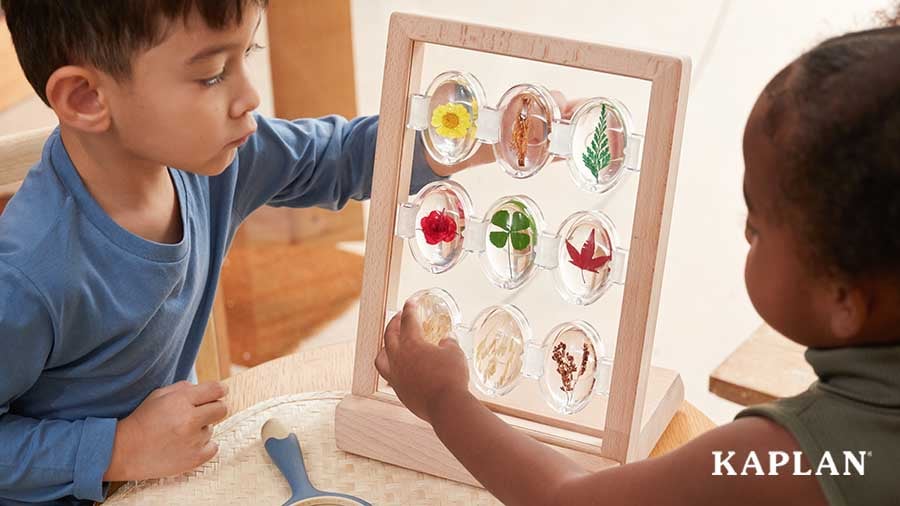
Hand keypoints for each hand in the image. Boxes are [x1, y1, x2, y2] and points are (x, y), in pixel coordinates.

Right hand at [104, 381, 228, 480]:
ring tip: (180, 434)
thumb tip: (211, 389)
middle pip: (222, 409)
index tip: (220, 393)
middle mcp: (190, 420)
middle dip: (214, 409)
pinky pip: (214, 447)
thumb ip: (185, 388)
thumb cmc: (143, 420)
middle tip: (201, 413)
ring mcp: (193, 441)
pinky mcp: (194, 459)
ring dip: (201, 430)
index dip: (220, 390)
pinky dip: (204, 446)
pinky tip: (188, 445)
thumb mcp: (159, 395)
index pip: (216, 389)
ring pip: (212, 429)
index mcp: (181, 401)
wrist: (123, 452)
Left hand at [375, 301, 469, 423]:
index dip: (410, 309)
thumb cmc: (451, 376)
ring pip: (381, 357)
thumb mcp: (454, 354)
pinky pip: (388, 376)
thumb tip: (447, 339)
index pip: (408, 320)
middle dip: (394, 323)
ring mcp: (396, 376)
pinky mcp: (399, 391)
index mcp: (412, 344)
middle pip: (390, 335)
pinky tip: (397, 369)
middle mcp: (399, 358)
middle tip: (399, 317)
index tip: (411, 302)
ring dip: (384, 347)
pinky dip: (390, 368)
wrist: (446, 406)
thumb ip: (449, 343)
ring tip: (389, 344)